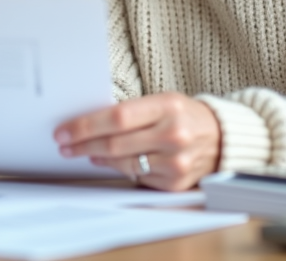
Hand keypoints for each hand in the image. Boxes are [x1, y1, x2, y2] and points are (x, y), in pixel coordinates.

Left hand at [54, 93, 220, 190]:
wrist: (222, 138)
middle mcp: (174, 135)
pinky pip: (137, 177)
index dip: (85, 126)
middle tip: (64, 144)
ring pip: (123, 163)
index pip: (117, 117)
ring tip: (84, 152)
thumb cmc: (184, 115)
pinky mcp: (176, 184)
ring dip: (97, 158)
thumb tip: (89, 124)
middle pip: (115, 143)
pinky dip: (119, 169)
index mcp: (168, 107)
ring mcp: (176, 162)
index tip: (64, 130)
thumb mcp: (163, 101)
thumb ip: (131, 111)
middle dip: (83, 145)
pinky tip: (109, 162)